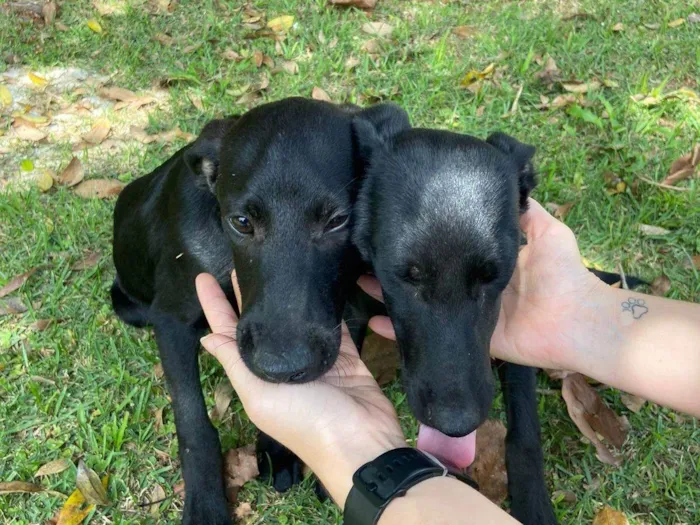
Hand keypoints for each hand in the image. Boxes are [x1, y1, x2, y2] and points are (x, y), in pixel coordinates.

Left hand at [195, 272, 405, 507]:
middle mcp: (280, 363)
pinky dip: (321, 303)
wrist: (361, 441)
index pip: (228, 333)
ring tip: (272, 260)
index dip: (215, 306)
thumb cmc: (304, 421)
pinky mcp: (342, 353)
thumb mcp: (260, 395)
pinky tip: (312, 279)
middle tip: (240, 258)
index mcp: (256, 375)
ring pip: (292, 317)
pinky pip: (329, 322)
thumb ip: (235, 363)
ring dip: (282, 292)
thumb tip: (206, 337)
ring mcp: (312, 357)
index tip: (203, 276)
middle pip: (258, 320)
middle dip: (245, 292)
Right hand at [359, 198, 603, 370]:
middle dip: (403, 269)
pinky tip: (376, 323)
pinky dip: (402, 332)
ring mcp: (467, 316)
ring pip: (424, 303)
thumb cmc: (563, 274)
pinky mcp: (468, 340)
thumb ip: (527, 213)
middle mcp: (470, 289)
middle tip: (372, 256)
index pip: (448, 252)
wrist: (578, 320)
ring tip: (364, 283)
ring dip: (394, 296)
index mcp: (486, 265)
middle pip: (430, 277)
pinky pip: (432, 334)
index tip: (400, 229)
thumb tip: (505, 186)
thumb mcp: (547, 231)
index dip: (426, 244)